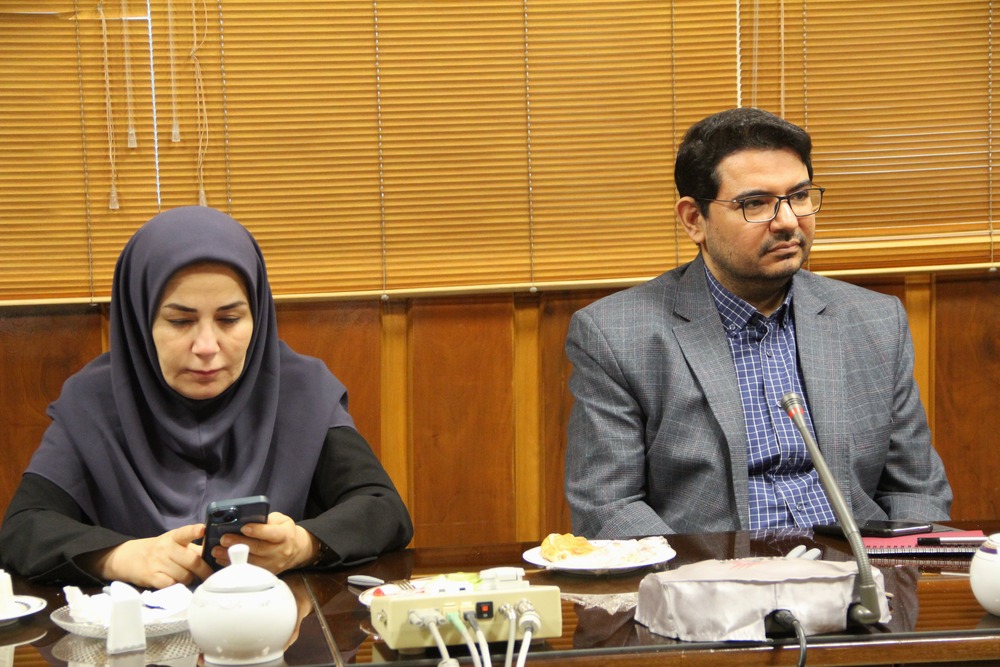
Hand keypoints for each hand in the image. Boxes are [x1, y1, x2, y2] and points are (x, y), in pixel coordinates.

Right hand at [86, 523, 212, 588]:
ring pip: (185, 576)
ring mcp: (157, 562)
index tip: (203, 529)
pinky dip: (176, 586)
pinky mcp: (151, 576)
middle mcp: (166, 548)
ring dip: (189, 579)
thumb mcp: (174, 544)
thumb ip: (193, 548)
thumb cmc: (159, 551)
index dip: (194, 531)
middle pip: (192, 561)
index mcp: (174, 537)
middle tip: (208, 575)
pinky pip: (171, 584)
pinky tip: (174, 582)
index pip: (185, 532)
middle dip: (204, 570)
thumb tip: (216, 555)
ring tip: (186, 577)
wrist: (127, 558)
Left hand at [211, 512, 317, 573]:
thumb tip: (246, 519)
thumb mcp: (281, 520)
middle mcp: (280, 551)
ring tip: (216, 550)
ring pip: (251, 562)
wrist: (295, 550)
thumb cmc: (284, 531)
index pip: (272, 533)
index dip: (258, 531)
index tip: (244, 527)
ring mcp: (273, 564)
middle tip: (223, 539)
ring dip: (231, 557)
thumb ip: (267, 519)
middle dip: (239, 543)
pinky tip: (222, 560)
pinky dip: (234, 565)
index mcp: (285, 535)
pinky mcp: (267, 573)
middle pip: (258, 548)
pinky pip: (249, 570)